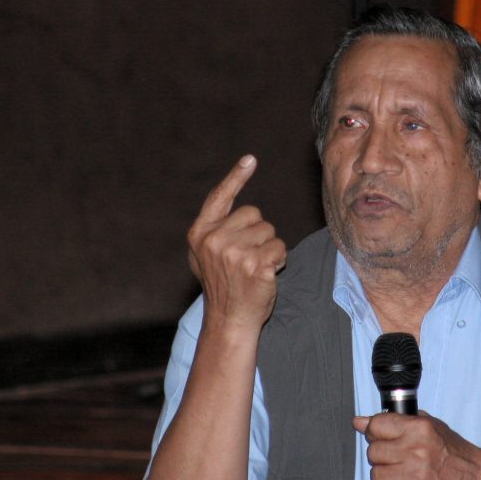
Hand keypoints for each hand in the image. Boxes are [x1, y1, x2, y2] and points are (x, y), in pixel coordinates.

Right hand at [187, 155, 286, 332]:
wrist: (229, 319)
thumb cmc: (222, 285)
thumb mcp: (205, 254)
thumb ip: (215, 227)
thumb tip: (230, 193)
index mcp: (200, 233)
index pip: (220, 197)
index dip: (236, 177)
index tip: (250, 159)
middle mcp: (214, 240)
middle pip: (254, 214)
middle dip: (258, 234)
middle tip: (246, 259)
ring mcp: (234, 253)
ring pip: (270, 232)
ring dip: (269, 249)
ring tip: (254, 269)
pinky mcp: (255, 265)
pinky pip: (280, 249)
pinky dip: (278, 261)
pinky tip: (265, 276)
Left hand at [353, 412, 480, 479]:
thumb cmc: (452, 452)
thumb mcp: (427, 426)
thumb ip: (392, 422)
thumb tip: (359, 422)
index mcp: (419, 428)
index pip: (376, 426)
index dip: (374, 433)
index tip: (379, 438)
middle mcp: (417, 451)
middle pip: (373, 452)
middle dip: (380, 456)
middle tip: (394, 459)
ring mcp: (416, 476)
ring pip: (376, 476)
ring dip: (384, 477)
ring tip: (399, 475)